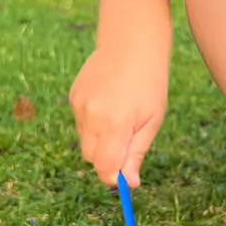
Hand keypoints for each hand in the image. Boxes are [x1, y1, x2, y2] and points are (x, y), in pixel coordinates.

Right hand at [70, 40, 168, 186]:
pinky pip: (81, 123)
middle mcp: (91, 116)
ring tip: (120, 116)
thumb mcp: (151, 121)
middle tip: (127, 143)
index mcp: (114, 123)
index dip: (113, 177)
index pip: (104, 167)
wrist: (131, 42)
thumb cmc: (149, 82)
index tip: (124, 178)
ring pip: (85, 141)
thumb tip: (130, 183)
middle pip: (91, 158)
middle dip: (107, 160)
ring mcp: (79, 105)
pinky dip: (93, 124)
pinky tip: (109, 104)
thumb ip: (136, 153)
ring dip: (100, 141)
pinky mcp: (74, 97)